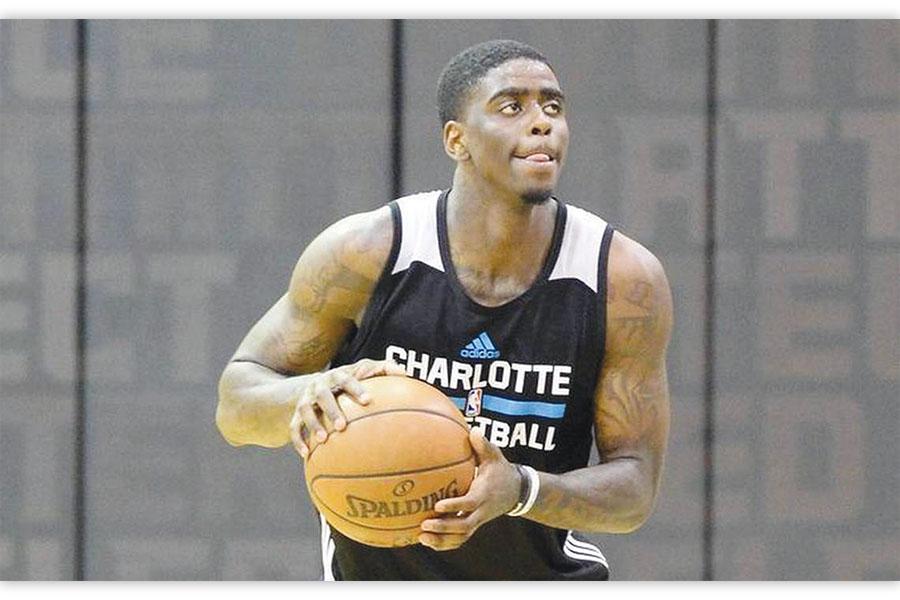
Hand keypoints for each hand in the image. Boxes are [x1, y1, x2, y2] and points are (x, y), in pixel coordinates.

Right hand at [289, 358, 405, 457]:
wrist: (313, 385)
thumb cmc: (348, 382)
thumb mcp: (362, 371)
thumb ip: (384, 370)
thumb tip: (407, 374)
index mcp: (337, 376)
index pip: (347, 378)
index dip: (356, 388)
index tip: (368, 400)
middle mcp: (319, 386)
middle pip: (323, 395)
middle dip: (332, 409)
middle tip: (342, 426)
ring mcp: (306, 400)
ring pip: (305, 410)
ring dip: (313, 425)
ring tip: (323, 441)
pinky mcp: (295, 413)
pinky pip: (293, 427)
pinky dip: (298, 440)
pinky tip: (306, 455)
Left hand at [418, 429, 521, 550]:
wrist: (516, 491)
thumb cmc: (499, 470)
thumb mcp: (494, 456)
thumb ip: (483, 445)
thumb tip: (473, 430)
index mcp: (484, 493)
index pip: (470, 502)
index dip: (455, 505)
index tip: (437, 505)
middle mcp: (481, 510)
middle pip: (464, 526)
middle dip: (444, 527)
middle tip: (424, 525)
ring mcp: (478, 521)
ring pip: (461, 537)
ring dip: (442, 540)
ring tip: (421, 537)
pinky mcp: (474, 526)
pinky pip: (460, 540)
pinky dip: (445, 544)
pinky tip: (427, 541)